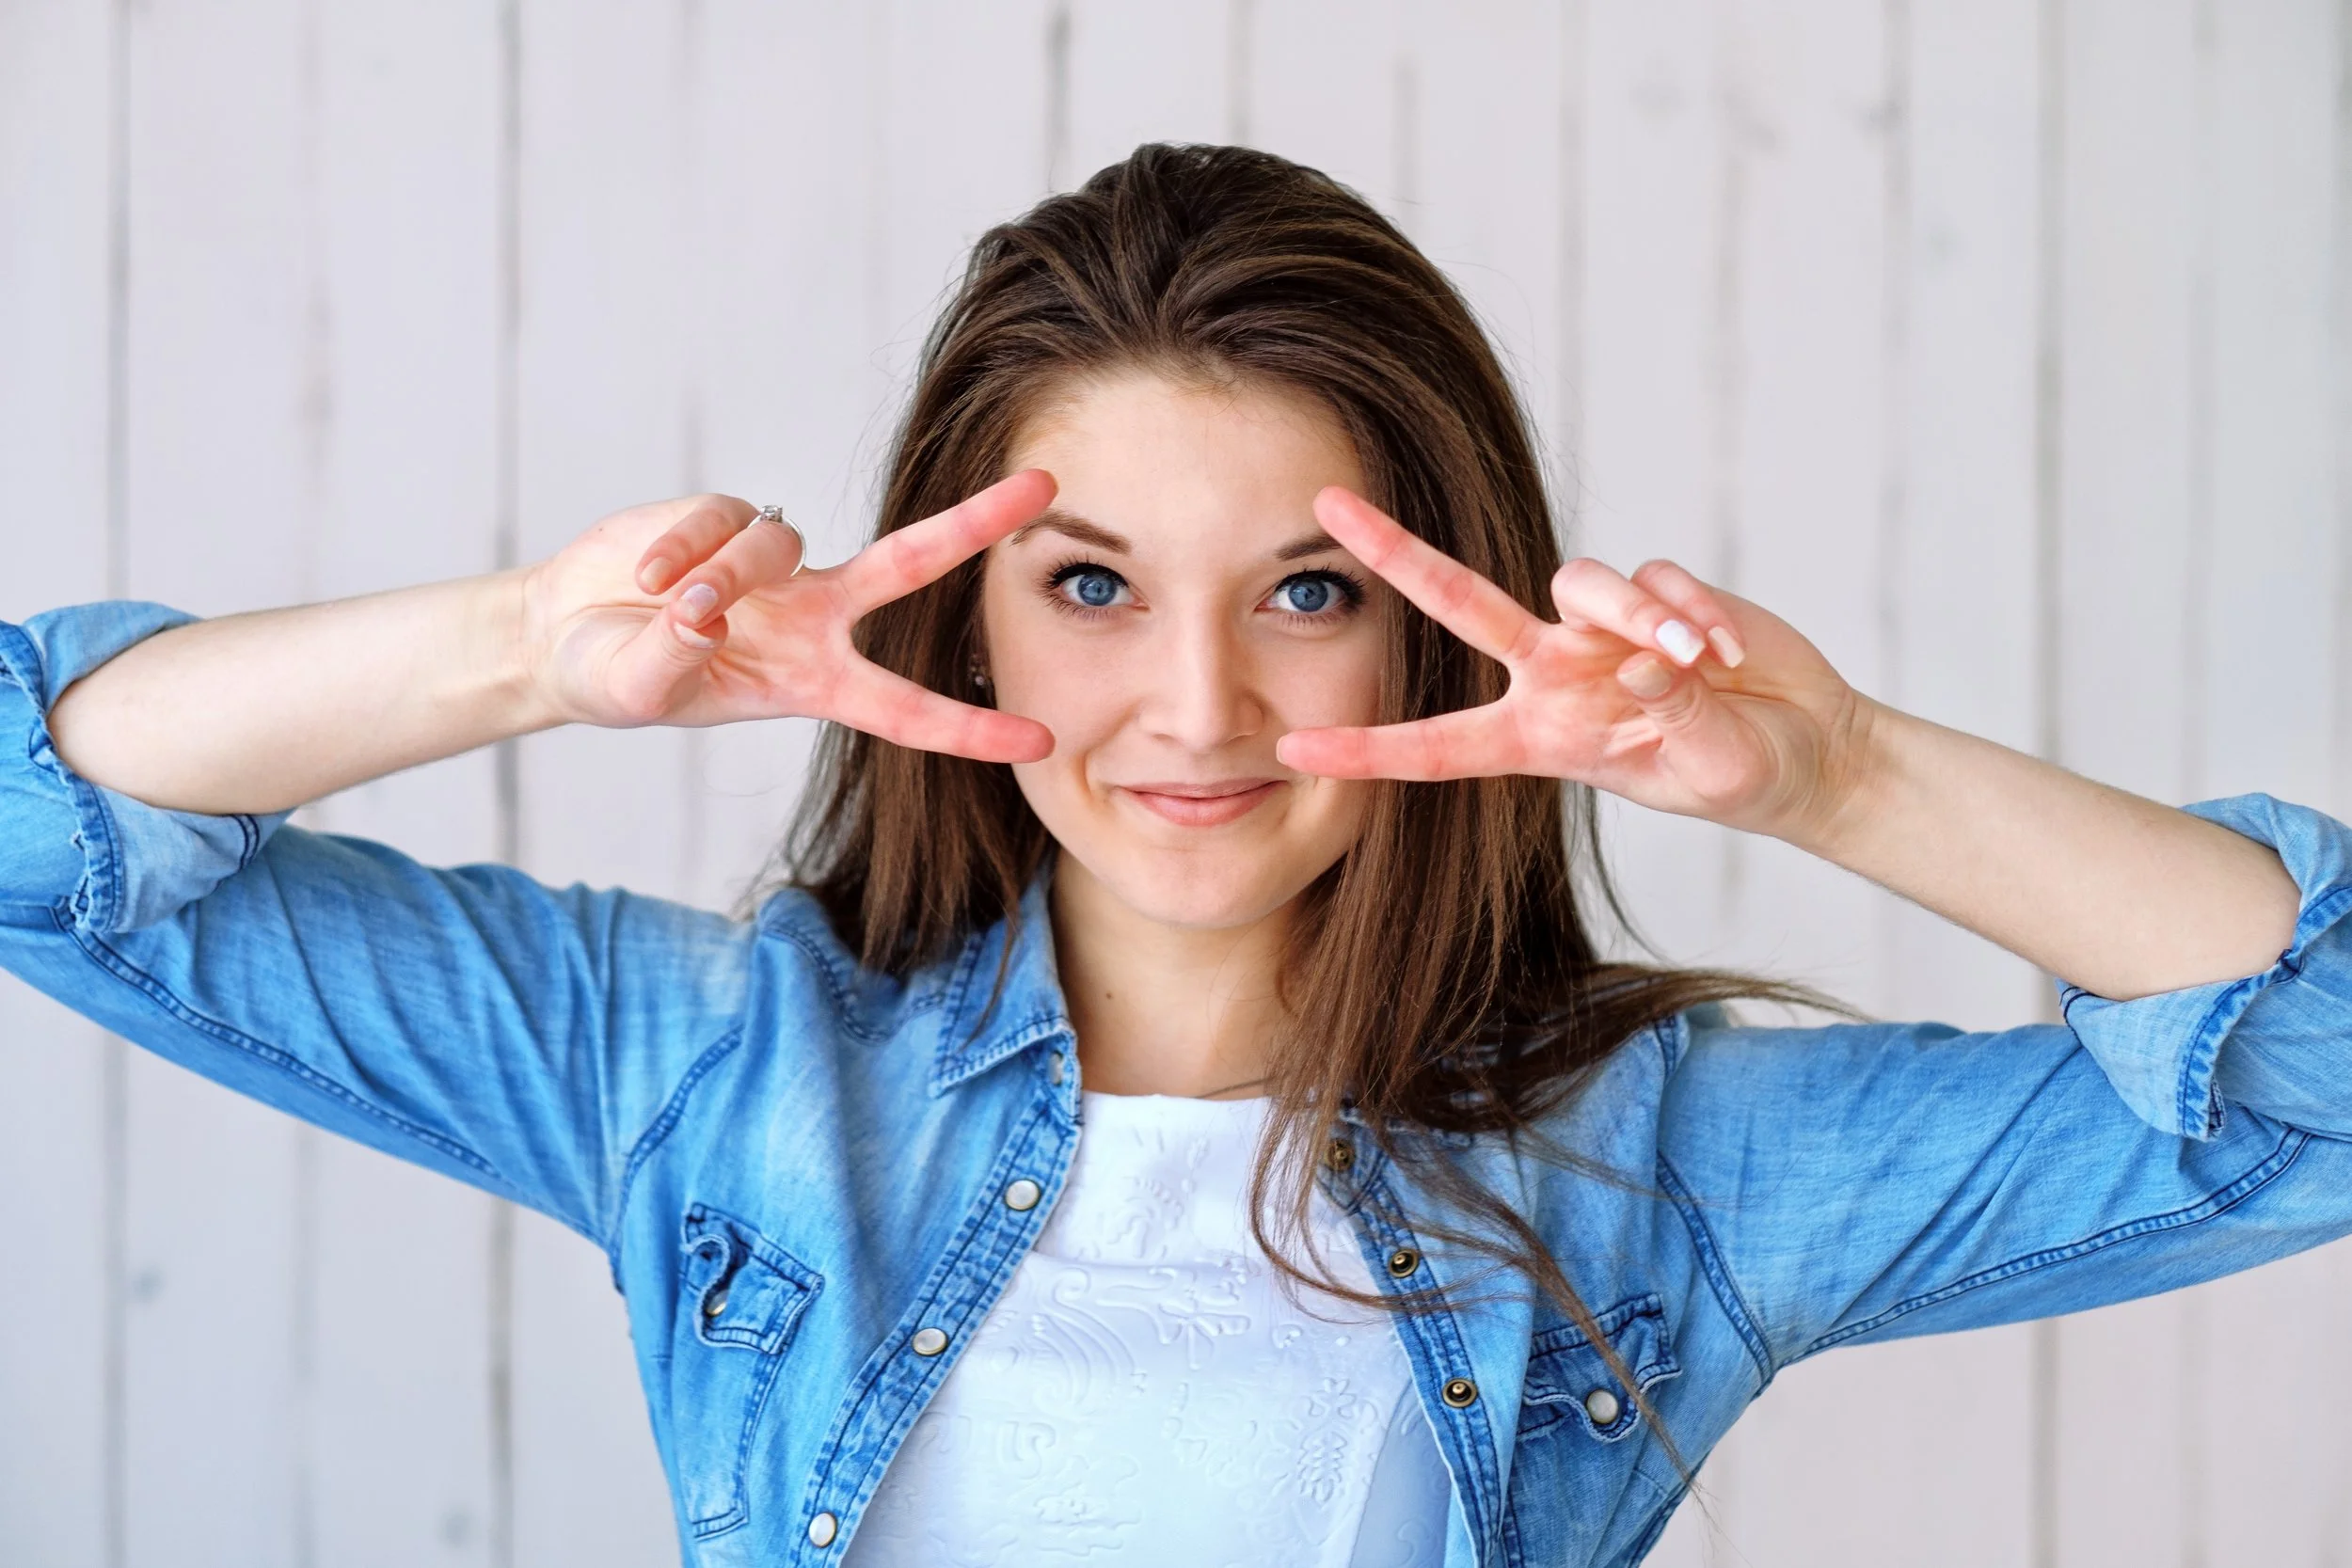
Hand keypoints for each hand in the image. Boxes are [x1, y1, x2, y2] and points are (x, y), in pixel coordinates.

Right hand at [520, 471, 1055, 763]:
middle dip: (976, 523)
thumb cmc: (618, 678)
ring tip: (659, 601)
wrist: (560, 636)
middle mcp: (813, 616)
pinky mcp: (724, 516)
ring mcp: (773, 564)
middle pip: (911, 562)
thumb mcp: (641, 691)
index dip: (970, 727)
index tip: (1042, 740)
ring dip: (715, 576)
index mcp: (814, 680)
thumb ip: (669, 662)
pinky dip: (677, 548)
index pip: (906, 709)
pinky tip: (641, 574)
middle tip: (1045, 485)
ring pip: (774, 548)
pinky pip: (718, 520)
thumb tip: (703, 613)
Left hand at [1273, 487, 1877, 843]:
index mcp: (1541, 738)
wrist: (1809, 750)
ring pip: (1580, 581)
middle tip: (1327, 503)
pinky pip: (1653, 581)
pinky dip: (1696, 612)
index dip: (1366, 751)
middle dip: (1394, 551)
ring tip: (1707, 662)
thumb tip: (1639, 661)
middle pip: (1457, 601)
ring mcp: (1599, 629)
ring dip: (1643, 616)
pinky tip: (1735, 654)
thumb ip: (1672, 717)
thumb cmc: (1745, 778)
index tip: (1292, 750)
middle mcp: (1553, 675)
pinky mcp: (1652, 595)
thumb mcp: (1708, 768)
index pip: (1437, 748)